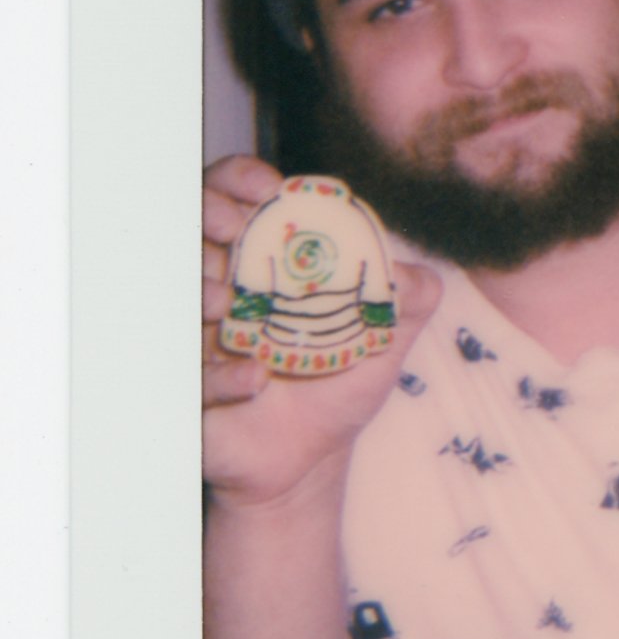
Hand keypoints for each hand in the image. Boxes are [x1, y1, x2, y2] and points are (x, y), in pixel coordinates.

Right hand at [202, 156, 441, 508]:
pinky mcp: (187, 384)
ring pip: (177, 291)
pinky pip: (191, 372)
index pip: (237, 198)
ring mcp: (195, 333)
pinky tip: (255, 381)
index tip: (266, 187)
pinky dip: (223, 374)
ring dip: (200, 287)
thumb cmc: (337, 386)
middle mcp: (221, 287)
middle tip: (233, 228)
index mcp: (263, 265)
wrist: (307, 459)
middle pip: (193, 225)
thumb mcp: (383, 343)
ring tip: (225, 302)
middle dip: (208, 214)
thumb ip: (407, 302)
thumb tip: (420, 276)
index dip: (242, 180)